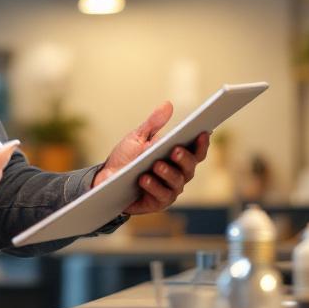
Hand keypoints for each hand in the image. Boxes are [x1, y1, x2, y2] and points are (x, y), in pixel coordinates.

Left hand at [92, 101, 209, 214]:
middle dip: (184, 158)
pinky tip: (144, 179)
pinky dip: (153, 186)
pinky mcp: (157, 203)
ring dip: (168, 173)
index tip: (202, 132)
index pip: (195, 151)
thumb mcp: (138, 137)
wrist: (106, 179)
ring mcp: (169, 190)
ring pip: (177, 182)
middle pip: (190, 167)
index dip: (202, 143)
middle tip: (175, 150)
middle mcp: (178, 175)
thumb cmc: (126, 158)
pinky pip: (161, 195)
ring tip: (157, 165)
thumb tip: (168, 104)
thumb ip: (153, 123)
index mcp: (176, 158)